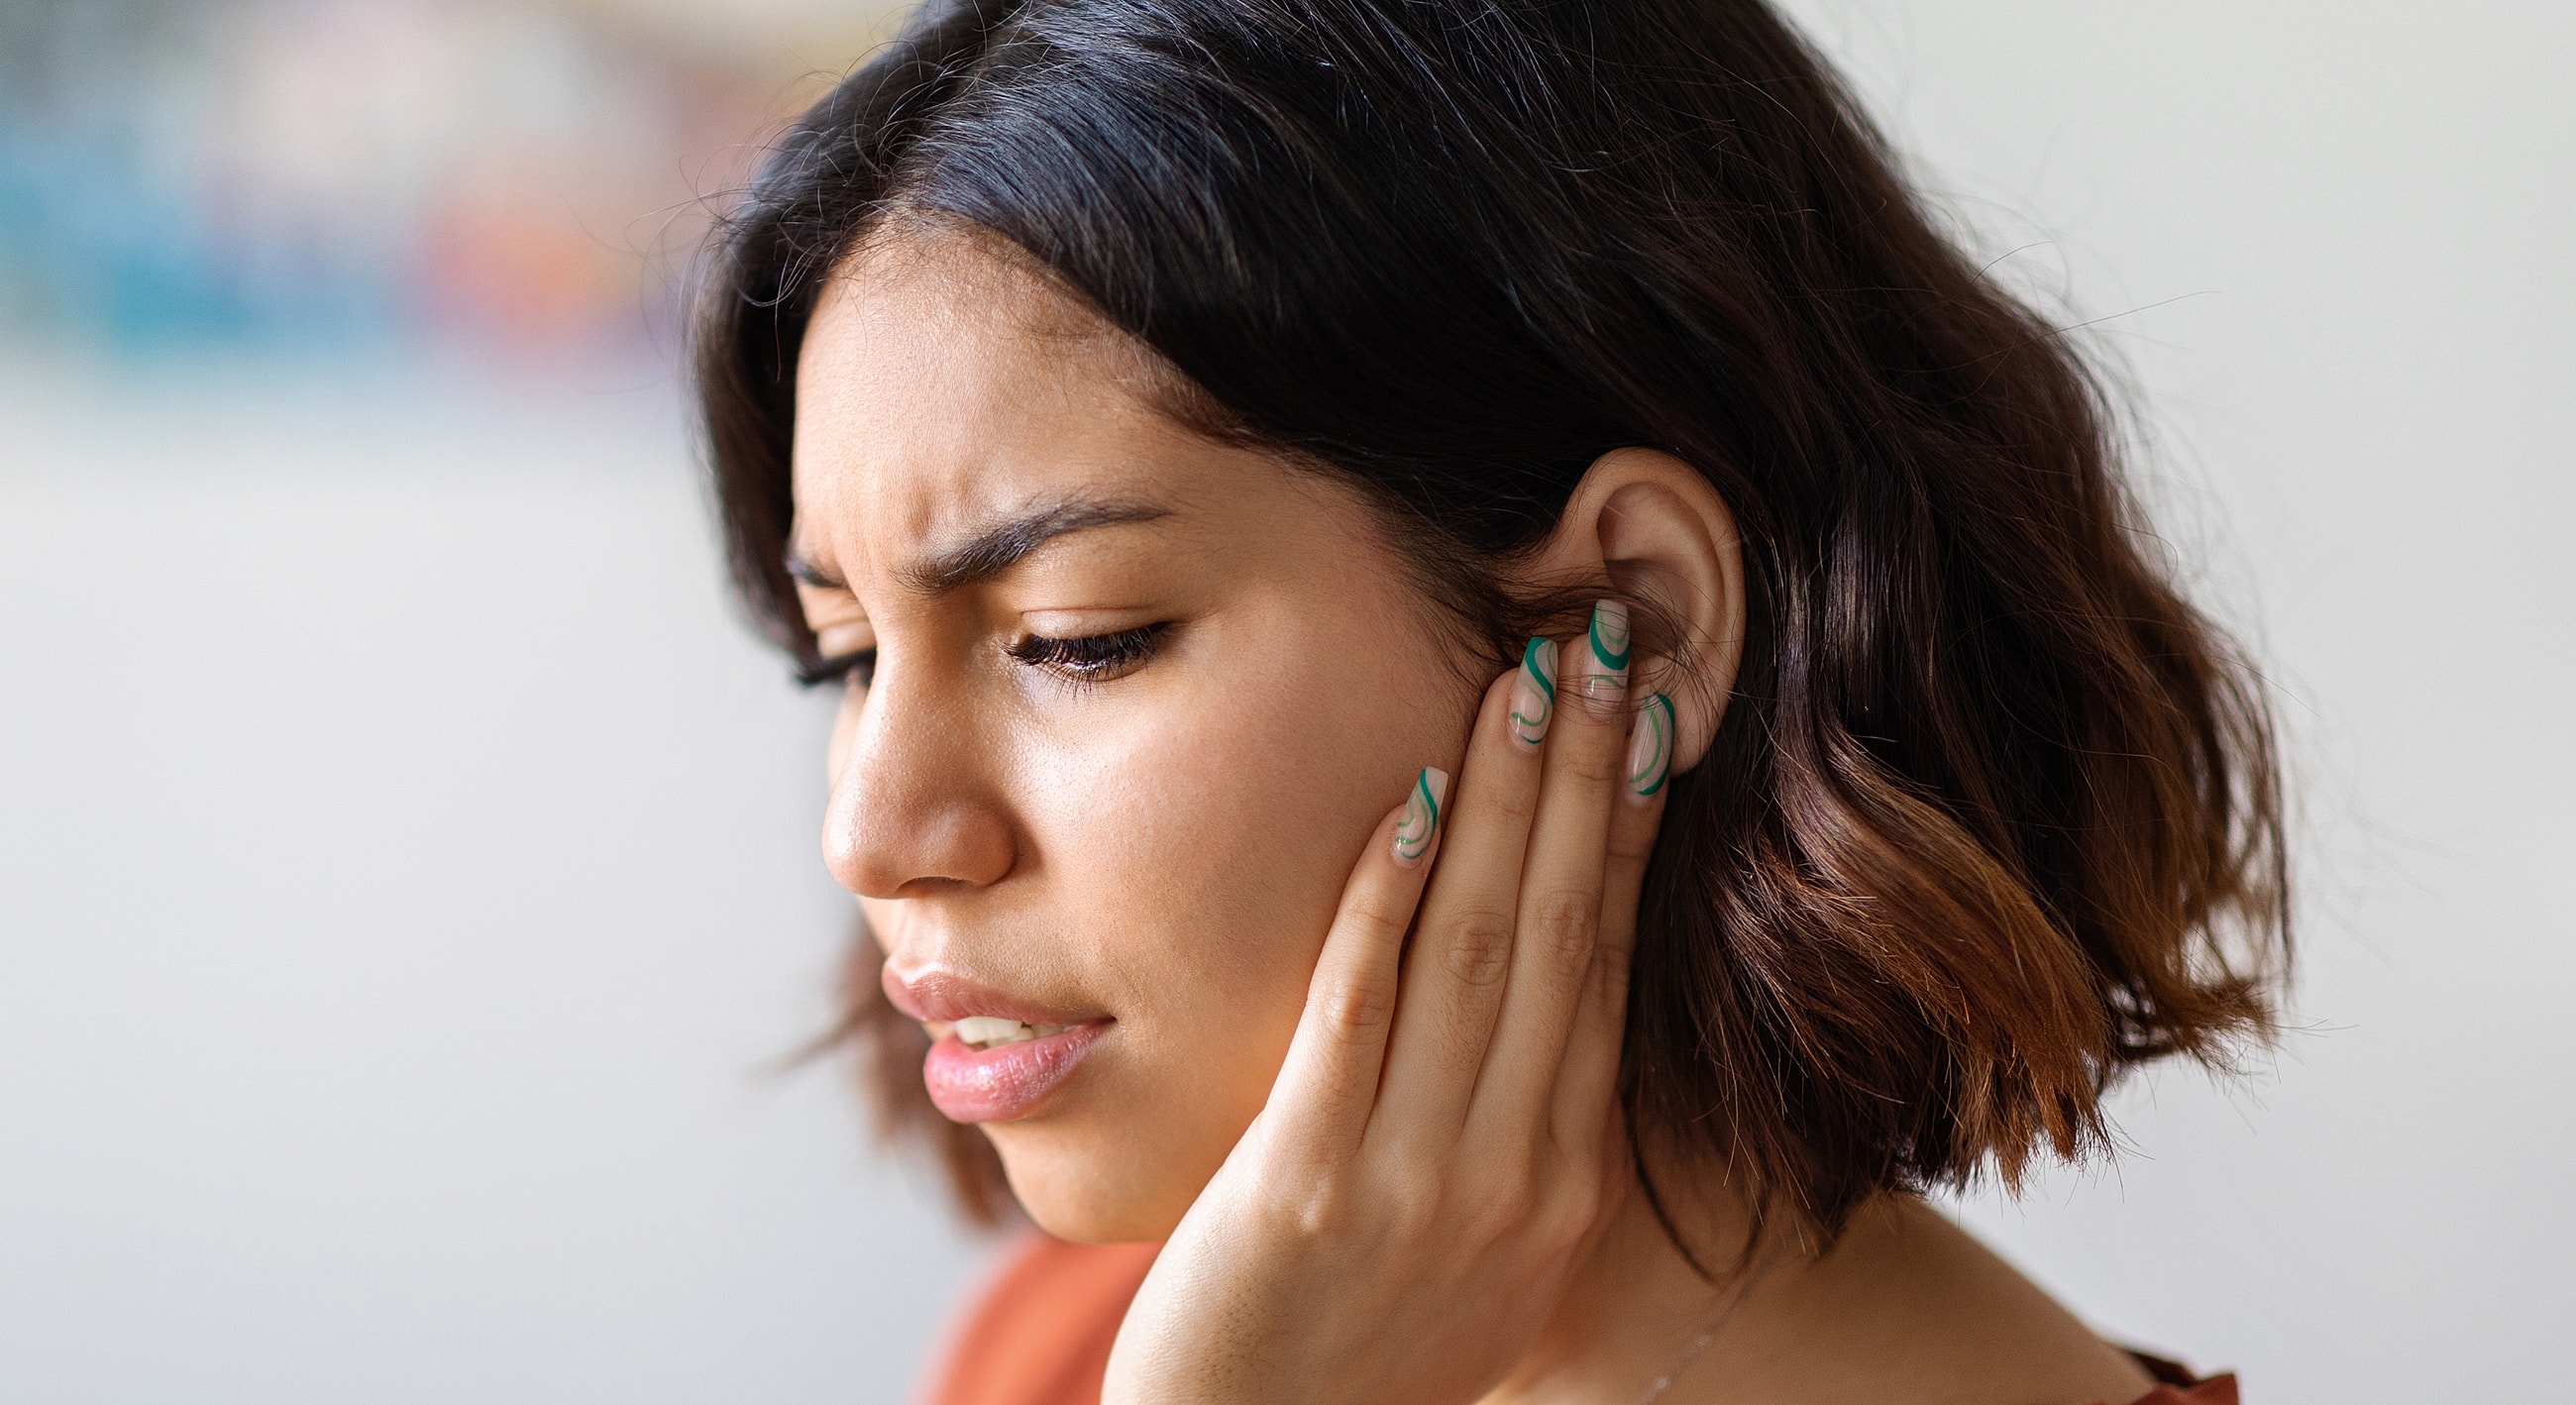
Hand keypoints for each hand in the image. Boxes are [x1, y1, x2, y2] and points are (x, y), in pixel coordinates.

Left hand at [1104, 605, 1674, 1404]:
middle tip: (1605, 645)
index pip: (1613, 965)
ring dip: (1507, 803)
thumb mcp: (1483, 1255)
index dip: (1628, 830)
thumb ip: (1513, 1133)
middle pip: (1570, 933)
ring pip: (1483, 950)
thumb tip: (1532, 1007)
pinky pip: (1363, 1011)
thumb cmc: (1361, 1354)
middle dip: (1588, 780)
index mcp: (1567, 1177)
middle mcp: (1522, 1171)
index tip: (1646, 716)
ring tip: (1527, 681)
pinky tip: (1411, 800)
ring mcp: (1423, 1177)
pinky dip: (1391, 899)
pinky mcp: (1313, 1182)